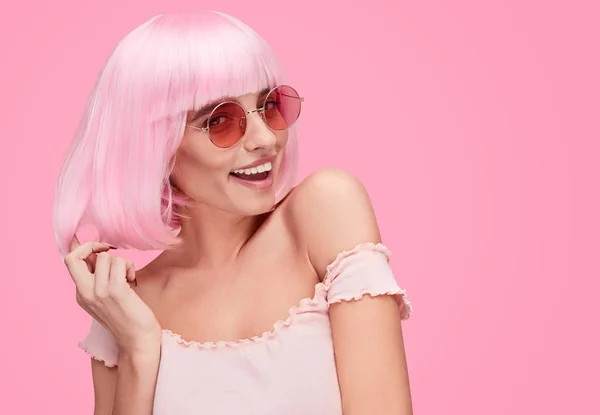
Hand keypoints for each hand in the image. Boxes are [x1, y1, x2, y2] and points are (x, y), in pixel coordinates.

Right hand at [64, 236, 161, 354]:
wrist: (138, 341)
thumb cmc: (128, 318)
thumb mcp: (106, 298)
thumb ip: (98, 278)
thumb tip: (100, 253)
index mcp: (81, 294)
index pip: (70, 261)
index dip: (86, 249)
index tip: (103, 251)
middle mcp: (85, 293)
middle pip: (73, 257)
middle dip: (92, 246)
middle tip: (109, 251)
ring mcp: (99, 292)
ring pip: (105, 257)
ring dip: (121, 262)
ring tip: (128, 276)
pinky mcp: (116, 291)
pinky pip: (119, 263)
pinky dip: (129, 267)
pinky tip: (133, 280)